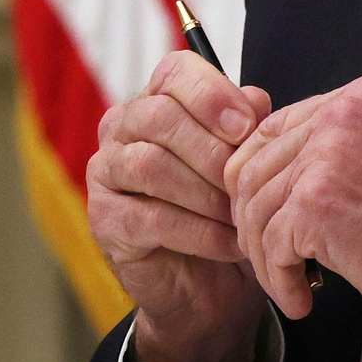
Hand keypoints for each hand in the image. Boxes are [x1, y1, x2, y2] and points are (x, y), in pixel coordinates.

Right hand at [84, 48, 272, 361]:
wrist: (212, 289)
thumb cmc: (228, 214)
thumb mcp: (248, 167)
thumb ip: (249, 128)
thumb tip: (256, 100)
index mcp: (158, 100)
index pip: (175, 72)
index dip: (211, 93)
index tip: (248, 126)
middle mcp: (122, 128)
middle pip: (158, 116)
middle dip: (211, 150)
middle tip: (245, 182)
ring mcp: (106, 173)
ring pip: (150, 166)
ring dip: (206, 194)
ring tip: (240, 218)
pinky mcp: (105, 220)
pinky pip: (151, 218)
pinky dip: (199, 232)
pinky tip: (229, 244)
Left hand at [223, 74, 361, 344]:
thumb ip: (345, 151)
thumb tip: (287, 176)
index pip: (277, 128)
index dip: (261, 179)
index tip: (267, 216)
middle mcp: (344, 113)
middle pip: (255, 164)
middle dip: (254, 218)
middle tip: (270, 255)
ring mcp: (328, 155)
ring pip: (256, 206)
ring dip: (265, 255)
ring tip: (289, 282)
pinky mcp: (317, 203)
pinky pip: (270, 244)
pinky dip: (278, 278)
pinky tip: (301, 297)